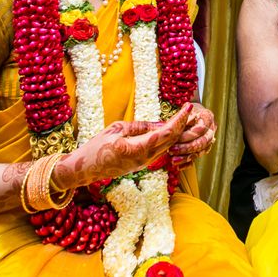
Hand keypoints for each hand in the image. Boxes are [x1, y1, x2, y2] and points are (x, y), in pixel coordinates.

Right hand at [53, 104, 191, 189]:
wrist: (85, 169)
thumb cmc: (96, 147)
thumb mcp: (116, 129)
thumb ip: (139, 126)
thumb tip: (160, 123)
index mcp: (139, 149)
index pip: (167, 133)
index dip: (180, 119)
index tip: (187, 107)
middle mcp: (146, 159)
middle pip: (172, 140)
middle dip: (184, 125)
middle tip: (192, 110)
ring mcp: (145, 163)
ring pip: (168, 146)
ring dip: (178, 132)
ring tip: (186, 117)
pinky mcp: (142, 164)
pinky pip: (160, 150)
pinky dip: (168, 139)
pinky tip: (171, 129)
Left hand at [169, 103, 216, 165]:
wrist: (190, 114)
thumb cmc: (185, 110)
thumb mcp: (185, 109)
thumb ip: (185, 114)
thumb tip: (187, 108)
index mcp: (208, 117)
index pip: (200, 129)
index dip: (188, 135)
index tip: (175, 138)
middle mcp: (211, 130)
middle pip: (202, 142)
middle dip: (186, 148)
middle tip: (172, 150)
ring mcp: (208, 141)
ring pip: (200, 152)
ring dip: (186, 157)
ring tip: (173, 160)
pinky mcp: (201, 150)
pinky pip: (196, 159)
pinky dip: (187, 164)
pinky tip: (178, 167)